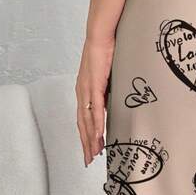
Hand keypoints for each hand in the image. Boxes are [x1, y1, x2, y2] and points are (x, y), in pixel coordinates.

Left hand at [75, 37, 113, 166]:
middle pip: (82, 124)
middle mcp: (81, 92)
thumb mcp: (105, 73)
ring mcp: (86, 90)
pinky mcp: (94, 85)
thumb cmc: (104, 50)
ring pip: (86, 120)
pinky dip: (96, 124)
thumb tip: (114, 96)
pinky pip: (95, 109)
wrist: (100, 35)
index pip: (83, 118)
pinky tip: (98, 135)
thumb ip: (106, 86)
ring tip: (94, 153)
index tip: (89, 149)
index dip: (85, 135)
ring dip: (90, 138)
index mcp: (83, 89)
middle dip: (86, 143)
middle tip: (89, 160)